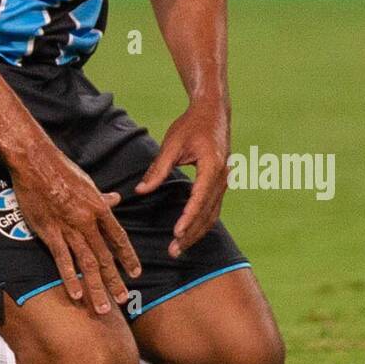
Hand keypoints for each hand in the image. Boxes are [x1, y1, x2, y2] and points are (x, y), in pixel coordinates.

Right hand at [10, 145, 140, 314]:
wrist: (35, 162)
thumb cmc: (61, 169)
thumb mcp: (88, 182)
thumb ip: (101, 197)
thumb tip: (116, 199)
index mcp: (99, 208)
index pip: (118, 238)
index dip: (127, 257)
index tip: (135, 273)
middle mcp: (87, 221)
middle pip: (105, 256)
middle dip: (115, 280)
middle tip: (124, 299)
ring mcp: (68, 228)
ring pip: (87, 263)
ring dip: (96, 287)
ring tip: (104, 307)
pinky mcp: (49, 232)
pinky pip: (62, 259)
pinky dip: (70, 278)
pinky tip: (76, 294)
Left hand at [135, 101, 230, 257]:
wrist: (214, 112)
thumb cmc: (191, 124)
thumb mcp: (172, 143)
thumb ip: (158, 169)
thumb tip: (140, 190)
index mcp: (212, 166)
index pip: (200, 198)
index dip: (188, 217)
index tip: (177, 233)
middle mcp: (222, 177)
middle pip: (207, 213)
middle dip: (191, 234)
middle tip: (173, 251)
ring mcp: (224, 182)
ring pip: (212, 215)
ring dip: (197, 233)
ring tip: (179, 248)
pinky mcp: (221, 183)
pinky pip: (213, 209)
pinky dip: (202, 223)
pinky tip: (189, 234)